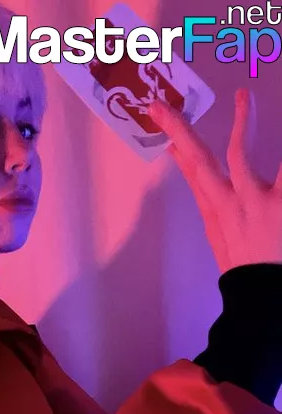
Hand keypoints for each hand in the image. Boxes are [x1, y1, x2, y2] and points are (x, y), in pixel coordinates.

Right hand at [147, 88, 281, 272]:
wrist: (262, 297)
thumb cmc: (247, 269)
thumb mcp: (223, 241)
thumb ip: (213, 207)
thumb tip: (197, 180)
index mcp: (217, 214)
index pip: (193, 173)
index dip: (178, 143)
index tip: (162, 117)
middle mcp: (229, 204)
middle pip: (198, 161)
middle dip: (179, 131)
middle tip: (162, 106)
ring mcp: (254, 201)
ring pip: (239, 153)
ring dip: (241, 121)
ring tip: (243, 97)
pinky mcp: (280, 201)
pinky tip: (280, 119)